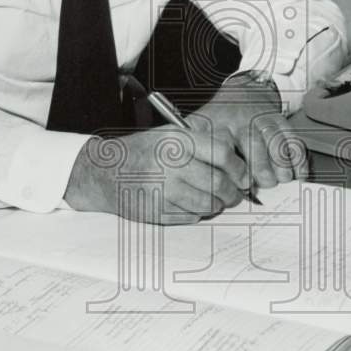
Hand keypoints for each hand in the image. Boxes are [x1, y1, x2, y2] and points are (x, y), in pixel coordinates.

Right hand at [65, 124, 248, 224]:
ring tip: (215, 200)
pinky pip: (192, 217)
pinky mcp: (158, 211)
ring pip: (209, 203)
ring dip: (217, 204)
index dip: (239, 168)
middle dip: (233, 192)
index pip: (222, 154)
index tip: (244, 176)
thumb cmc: (143, 151)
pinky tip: (192, 204)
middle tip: (235, 194)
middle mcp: (171, 164)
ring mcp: (164, 190)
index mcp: (177, 141)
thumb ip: (202, 140)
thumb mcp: (170, 134)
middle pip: (219, 182)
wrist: (106, 172)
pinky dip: (198, 213)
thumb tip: (237, 156)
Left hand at [193, 75, 308, 190]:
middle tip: (264, 184)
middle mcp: (241, 120)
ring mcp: (262, 118)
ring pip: (275, 139)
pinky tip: (298, 173)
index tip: (241, 185)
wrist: (243, 92)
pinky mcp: (280, 120)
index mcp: (218, 124)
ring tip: (282, 179)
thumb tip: (193, 180)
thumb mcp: (199, 127)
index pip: (224, 146)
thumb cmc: (220, 119)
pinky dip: (298, 157)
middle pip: (252, 142)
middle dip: (261, 166)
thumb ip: (194, 149)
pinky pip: (292, 138)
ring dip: (281, 162)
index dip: (234, 167)